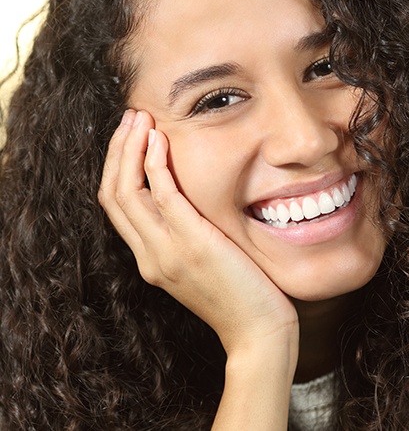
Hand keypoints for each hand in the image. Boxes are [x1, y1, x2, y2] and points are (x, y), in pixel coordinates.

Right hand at [98, 110, 298, 354]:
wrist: (257, 331)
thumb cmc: (241, 295)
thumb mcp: (205, 263)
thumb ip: (188, 236)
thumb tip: (190, 202)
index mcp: (151, 258)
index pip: (117, 206)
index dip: (117, 166)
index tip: (130, 137)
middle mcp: (149, 255)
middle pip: (112, 193)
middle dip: (117, 150)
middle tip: (130, 116)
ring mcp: (166, 252)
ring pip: (126, 191)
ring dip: (129, 148)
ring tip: (139, 118)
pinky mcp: (191, 245)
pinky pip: (162, 196)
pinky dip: (154, 164)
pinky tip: (160, 140)